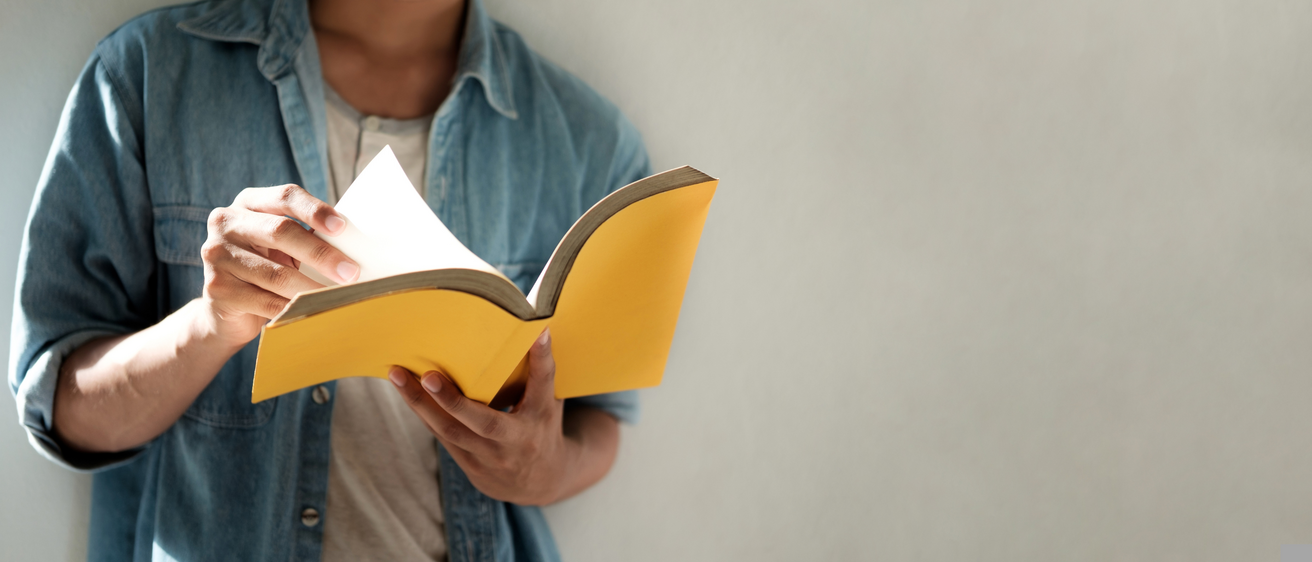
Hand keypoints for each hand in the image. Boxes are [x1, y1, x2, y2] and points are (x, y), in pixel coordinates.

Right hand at [200, 184, 358, 345]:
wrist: (224, 312)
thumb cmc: (265, 270)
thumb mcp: (281, 246)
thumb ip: (306, 236)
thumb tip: (354, 244)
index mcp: (248, 203)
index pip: (284, 197)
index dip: (315, 210)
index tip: (342, 227)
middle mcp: (226, 223)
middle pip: (281, 232)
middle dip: (322, 253)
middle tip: (351, 272)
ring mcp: (217, 255)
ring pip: (276, 273)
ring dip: (313, 288)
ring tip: (338, 297)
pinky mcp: (217, 288)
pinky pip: (266, 302)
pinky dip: (294, 309)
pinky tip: (312, 312)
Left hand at [389, 328, 584, 505]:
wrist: (541, 481)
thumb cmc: (541, 426)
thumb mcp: (547, 400)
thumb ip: (538, 371)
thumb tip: (534, 325)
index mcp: (542, 416)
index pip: (542, 384)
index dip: (541, 358)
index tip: (538, 332)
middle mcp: (516, 439)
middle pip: (483, 421)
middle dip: (452, 399)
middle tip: (427, 375)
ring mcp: (490, 456)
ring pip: (450, 431)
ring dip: (420, 403)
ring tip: (397, 375)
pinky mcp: (470, 465)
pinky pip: (441, 436)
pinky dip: (422, 412)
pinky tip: (404, 390)